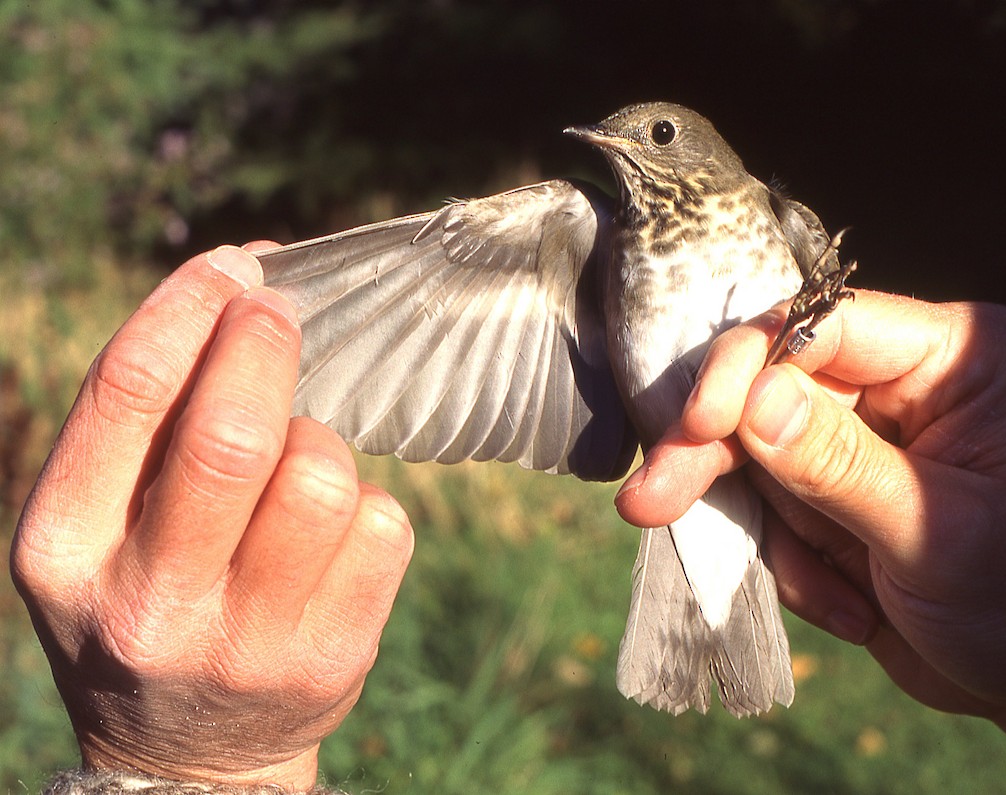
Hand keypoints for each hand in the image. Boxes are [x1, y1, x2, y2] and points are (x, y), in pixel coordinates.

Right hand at [10, 246, 412, 789]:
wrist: (190, 755)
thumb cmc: (146, 601)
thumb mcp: (96, 530)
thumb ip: (142, 426)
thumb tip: (237, 284)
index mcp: (65, 550)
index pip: (128, 395)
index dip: (188, 307)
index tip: (231, 265)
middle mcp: (149, 602)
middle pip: (233, 435)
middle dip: (266, 346)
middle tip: (278, 310)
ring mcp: (246, 639)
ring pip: (323, 475)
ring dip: (322, 441)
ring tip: (297, 467)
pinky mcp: (332, 656)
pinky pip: (384, 524)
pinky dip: (369, 504)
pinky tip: (332, 534)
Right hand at [616, 291, 1005, 715]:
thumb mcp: (937, 535)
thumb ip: (841, 466)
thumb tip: (754, 402)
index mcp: (953, 356)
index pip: (825, 326)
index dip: (750, 366)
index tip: (697, 426)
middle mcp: (900, 377)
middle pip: (768, 382)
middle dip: (717, 451)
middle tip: (649, 501)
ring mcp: (860, 430)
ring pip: (752, 446)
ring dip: (769, 527)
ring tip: (822, 591)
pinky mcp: (829, 482)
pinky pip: (765, 503)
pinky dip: (790, 561)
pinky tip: (854, 607)